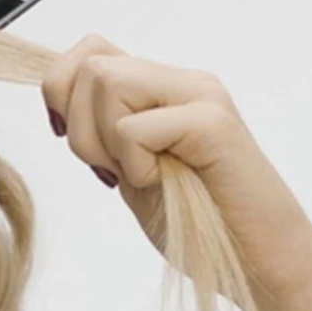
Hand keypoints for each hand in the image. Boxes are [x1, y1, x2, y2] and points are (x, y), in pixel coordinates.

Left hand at [39, 33, 311, 303]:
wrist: (254, 258)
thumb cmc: (194, 220)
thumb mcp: (128, 171)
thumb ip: (101, 134)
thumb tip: (58, 111)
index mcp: (159, 90)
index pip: (88, 52)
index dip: (60, 93)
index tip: (73, 141)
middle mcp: (180, 82)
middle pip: (90, 67)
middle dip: (80, 130)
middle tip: (112, 172)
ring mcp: (199, 97)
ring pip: (109, 84)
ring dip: (106, 144)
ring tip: (142, 176)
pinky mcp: (212, 123)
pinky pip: (134, 128)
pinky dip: (134, 166)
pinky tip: (161, 183)